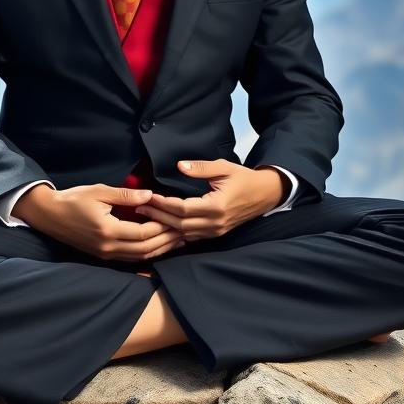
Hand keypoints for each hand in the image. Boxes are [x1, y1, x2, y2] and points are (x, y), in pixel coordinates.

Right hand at [13, 182, 187, 262]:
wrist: (49, 215)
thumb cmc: (73, 199)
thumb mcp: (99, 191)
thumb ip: (125, 195)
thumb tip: (150, 195)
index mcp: (108, 230)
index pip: (144, 233)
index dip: (163, 228)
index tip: (178, 219)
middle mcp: (108, 247)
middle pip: (145, 249)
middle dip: (167, 241)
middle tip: (185, 232)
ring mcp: (105, 254)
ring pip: (140, 257)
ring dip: (160, 250)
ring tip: (177, 240)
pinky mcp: (103, 255)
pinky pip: (130, 258)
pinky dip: (147, 253)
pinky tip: (157, 247)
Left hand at [134, 160, 286, 240]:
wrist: (265, 194)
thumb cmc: (244, 178)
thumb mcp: (224, 167)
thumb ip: (201, 167)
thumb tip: (180, 166)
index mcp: (217, 206)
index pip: (182, 208)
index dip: (163, 204)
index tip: (148, 196)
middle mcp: (215, 223)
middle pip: (179, 224)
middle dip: (158, 216)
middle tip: (139, 208)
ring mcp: (216, 231)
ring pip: (184, 233)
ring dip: (164, 226)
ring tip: (146, 216)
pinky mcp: (216, 234)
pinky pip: (192, 237)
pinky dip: (176, 233)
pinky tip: (163, 228)